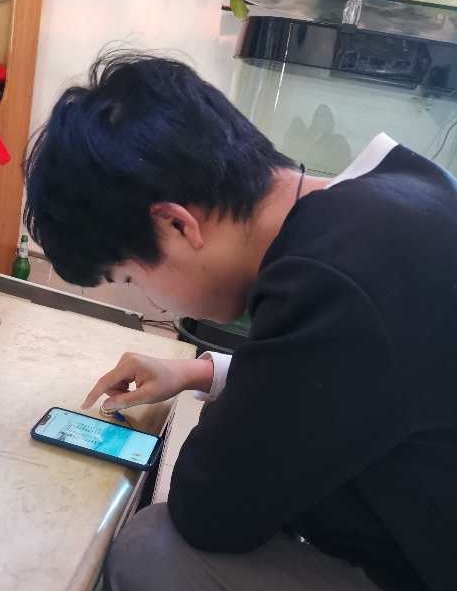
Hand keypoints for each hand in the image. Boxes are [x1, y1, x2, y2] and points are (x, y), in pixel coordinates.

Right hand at [81, 353, 213, 410]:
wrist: (181, 373)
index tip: (84, 406)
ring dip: (123, 391)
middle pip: (110, 383)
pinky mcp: (130, 363)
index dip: (94, 394)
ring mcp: (127, 359)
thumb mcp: (147, 396)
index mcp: (129, 364)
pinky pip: (120, 380)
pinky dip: (126, 387)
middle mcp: (125, 359)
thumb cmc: (167, 384)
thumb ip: (125, 400)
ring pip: (115, 383)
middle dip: (118, 394)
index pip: (106, 381)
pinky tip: (140, 385)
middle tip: (137, 396)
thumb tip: (105, 405)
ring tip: (141, 390)